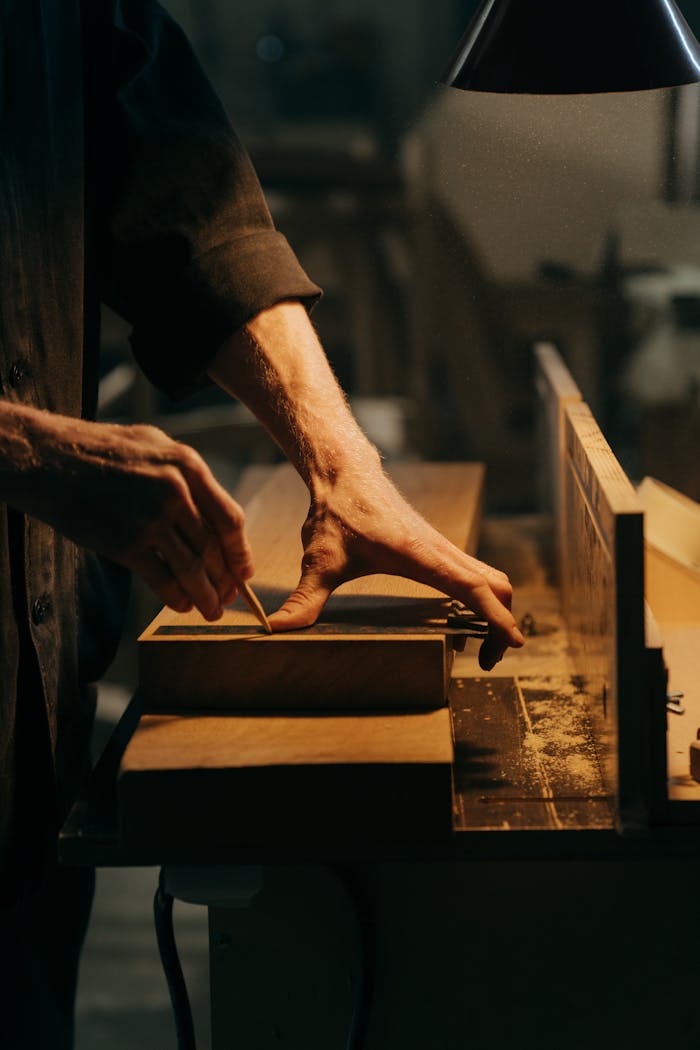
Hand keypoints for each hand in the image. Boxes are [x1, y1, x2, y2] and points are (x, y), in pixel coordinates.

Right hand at [9, 412, 251, 619]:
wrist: (53, 459)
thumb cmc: (105, 451)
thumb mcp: (156, 445)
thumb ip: (188, 474)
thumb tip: (214, 511)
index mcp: (188, 466)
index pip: (229, 518)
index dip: (240, 551)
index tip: (243, 571)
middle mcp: (175, 492)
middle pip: (213, 548)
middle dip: (224, 579)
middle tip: (228, 597)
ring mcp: (150, 519)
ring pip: (192, 568)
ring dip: (206, 596)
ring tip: (211, 611)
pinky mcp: (125, 543)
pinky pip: (161, 579)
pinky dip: (175, 597)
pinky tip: (181, 605)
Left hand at [268, 463, 523, 669]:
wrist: (346, 473)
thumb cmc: (336, 514)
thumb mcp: (320, 560)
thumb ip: (304, 599)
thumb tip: (278, 630)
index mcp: (422, 556)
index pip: (474, 588)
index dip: (497, 618)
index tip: (514, 644)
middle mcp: (441, 551)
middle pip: (497, 585)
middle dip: (503, 622)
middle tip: (485, 659)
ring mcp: (443, 547)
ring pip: (490, 577)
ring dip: (495, 608)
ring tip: (477, 644)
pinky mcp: (437, 547)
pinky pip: (475, 572)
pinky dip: (482, 596)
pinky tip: (460, 617)